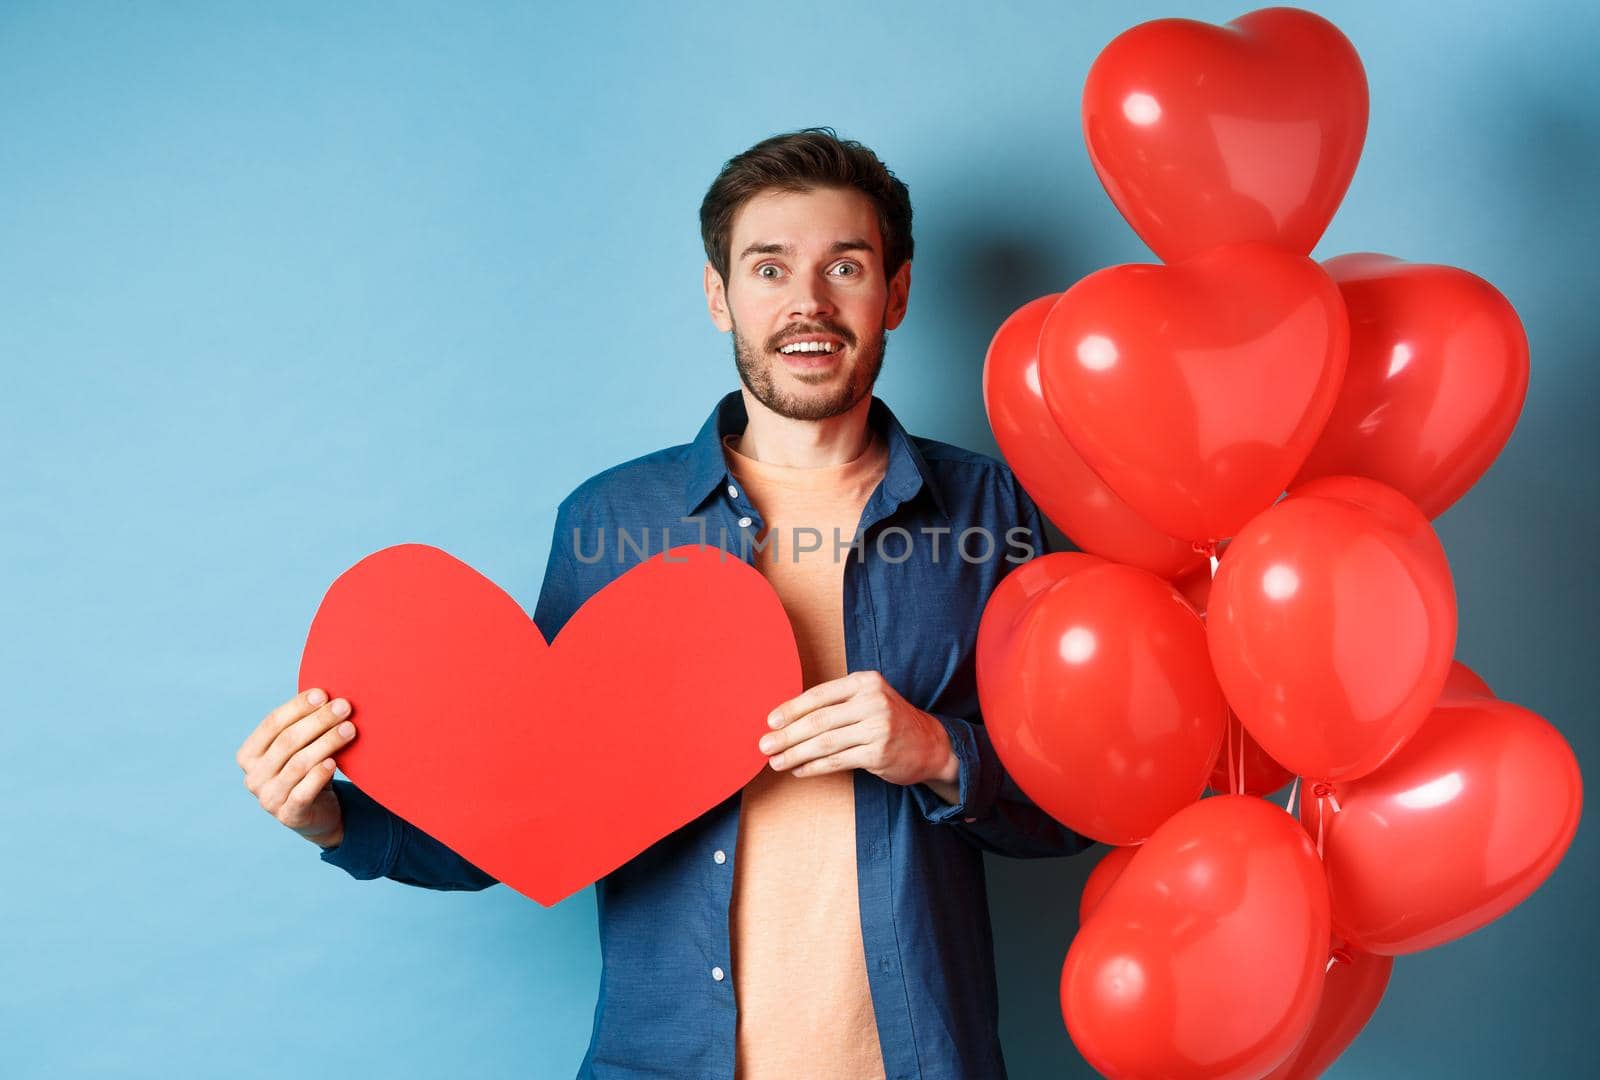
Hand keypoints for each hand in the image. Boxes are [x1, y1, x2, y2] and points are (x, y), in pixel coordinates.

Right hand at [236, 688, 357, 848]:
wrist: (317, 813)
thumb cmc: (308, 770)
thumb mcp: (301, 747)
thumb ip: (305, 725)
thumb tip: (327, 694)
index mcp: (250, 754)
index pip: (272, 723)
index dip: (298, 706)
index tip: (324, 693)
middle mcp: (253, 777)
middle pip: (287, 741)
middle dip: (319, 721)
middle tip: (345, 707)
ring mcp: (268, 798)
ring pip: (299, 763)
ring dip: (327, 742)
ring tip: (350, 729)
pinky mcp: (288, 815)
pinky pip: (303, 792)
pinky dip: (319, 774)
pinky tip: (334, 762)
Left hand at [759, 671, 959, 799]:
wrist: (931, 744)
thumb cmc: (890, 721)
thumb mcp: (869, 699)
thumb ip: (837, 703)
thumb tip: (790, 717)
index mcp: (865, 682)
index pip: (819, 694)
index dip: (792, 708)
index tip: (771, 721)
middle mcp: (872, 701)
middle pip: (818, 720)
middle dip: (787, 735)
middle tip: (765, 745)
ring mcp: (877, 728)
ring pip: (824, 743)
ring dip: (796, 753)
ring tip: (777, 761)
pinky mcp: (878, 753)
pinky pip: (837, 761)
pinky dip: (814, 767)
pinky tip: (800, 770)